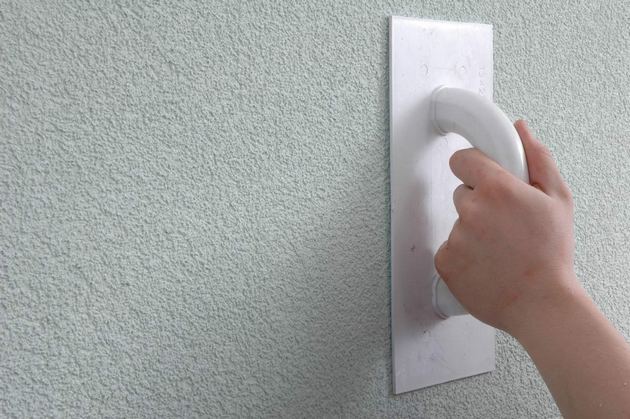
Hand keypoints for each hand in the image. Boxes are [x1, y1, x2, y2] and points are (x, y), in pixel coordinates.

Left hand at [434, 120, 577, 333]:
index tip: (480, 177)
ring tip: (499, 250)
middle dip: (478, 204)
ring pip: (456, 223)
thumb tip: (520, 129)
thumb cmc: (551, 254)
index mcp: (497, 189)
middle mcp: (471, 210)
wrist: (541, 304)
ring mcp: (455, 237)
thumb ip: (537, 158)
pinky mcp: (444, 261)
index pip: (462, 160)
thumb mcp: (557, 198)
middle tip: (504, 225)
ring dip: (471, 231)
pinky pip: (447, 248)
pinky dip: (461, 255)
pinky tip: (485, 264)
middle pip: (461, 194)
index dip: (473, 167)